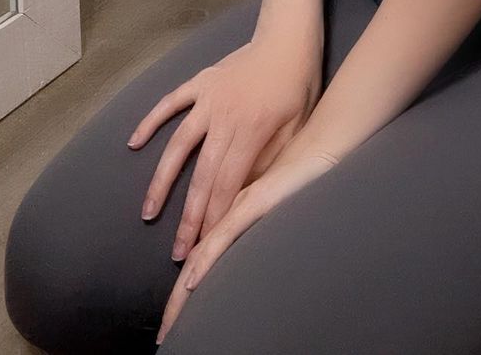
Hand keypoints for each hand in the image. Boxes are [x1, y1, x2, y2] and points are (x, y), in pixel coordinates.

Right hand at [127, 28, 322, 263]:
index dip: (214, 218)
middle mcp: (225, 117)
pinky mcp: (201, 82)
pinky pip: (170, 103)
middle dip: (189, 217)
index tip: (204, 247)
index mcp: (252, 131)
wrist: (288, 38)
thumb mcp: (296, 127)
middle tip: (177, 250)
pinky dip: (151, 121)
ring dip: (162, 181)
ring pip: (179, 145)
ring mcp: (209, 98)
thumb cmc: (299, 85)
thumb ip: (270, 160)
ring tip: (148, 211)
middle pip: (202, 175)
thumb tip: (248, 197)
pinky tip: (133, 144)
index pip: (228, 185)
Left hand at [154, 143, 339, 344]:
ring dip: (183, 293)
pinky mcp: (254, 202)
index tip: (174, 318)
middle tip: (164, 335)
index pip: (201, 257)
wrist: (315, 146)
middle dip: (177, 302)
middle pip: (194, 262)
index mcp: (228, 215)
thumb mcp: (272, 203)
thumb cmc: (297, 172)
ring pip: (202, 254)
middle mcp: (226, 212)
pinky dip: (206, 261)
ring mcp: (238, 207)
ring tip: (171, 323)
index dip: (184, 289)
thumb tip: (245, 248)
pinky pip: (224, 236)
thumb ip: (254, 222)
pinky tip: (192, 281)